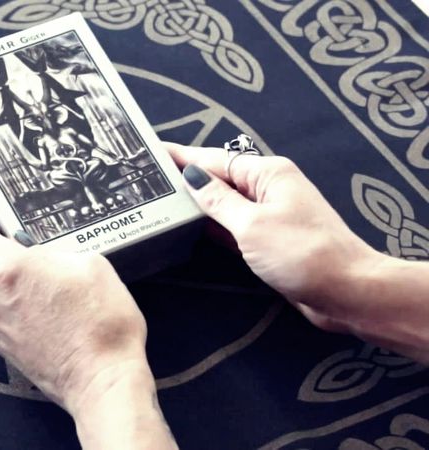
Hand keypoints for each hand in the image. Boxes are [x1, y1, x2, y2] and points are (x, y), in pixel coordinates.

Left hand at [0, 193, 176, 448]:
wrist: (102, 382)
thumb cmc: (101, 322)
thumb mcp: (89, 264)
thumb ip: (54, 251)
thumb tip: (41, 257)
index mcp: (8, 269)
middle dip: (9, 256)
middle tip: (40, 256)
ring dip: (19, 285)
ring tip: (56, 294)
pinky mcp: (3, 347)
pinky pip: (5, 314)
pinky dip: (22, 308)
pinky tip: (52, 314)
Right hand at [165, 143, 379, 331]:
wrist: (347, 291)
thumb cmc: (302, 253)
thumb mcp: (251, 224)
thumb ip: (217, 201)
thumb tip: (192, 176)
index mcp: (267, 173)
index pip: (214, 159)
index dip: (181, 156)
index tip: (152, 150)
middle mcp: (268, 188)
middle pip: (219, 178)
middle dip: (186, 177)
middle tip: (148, 178)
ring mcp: (269, 214)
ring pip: (224, 202)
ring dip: (197, 202)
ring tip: (161, 199)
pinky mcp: (269, 239)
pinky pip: (232, 225)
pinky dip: (211, 224)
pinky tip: (190, 225)